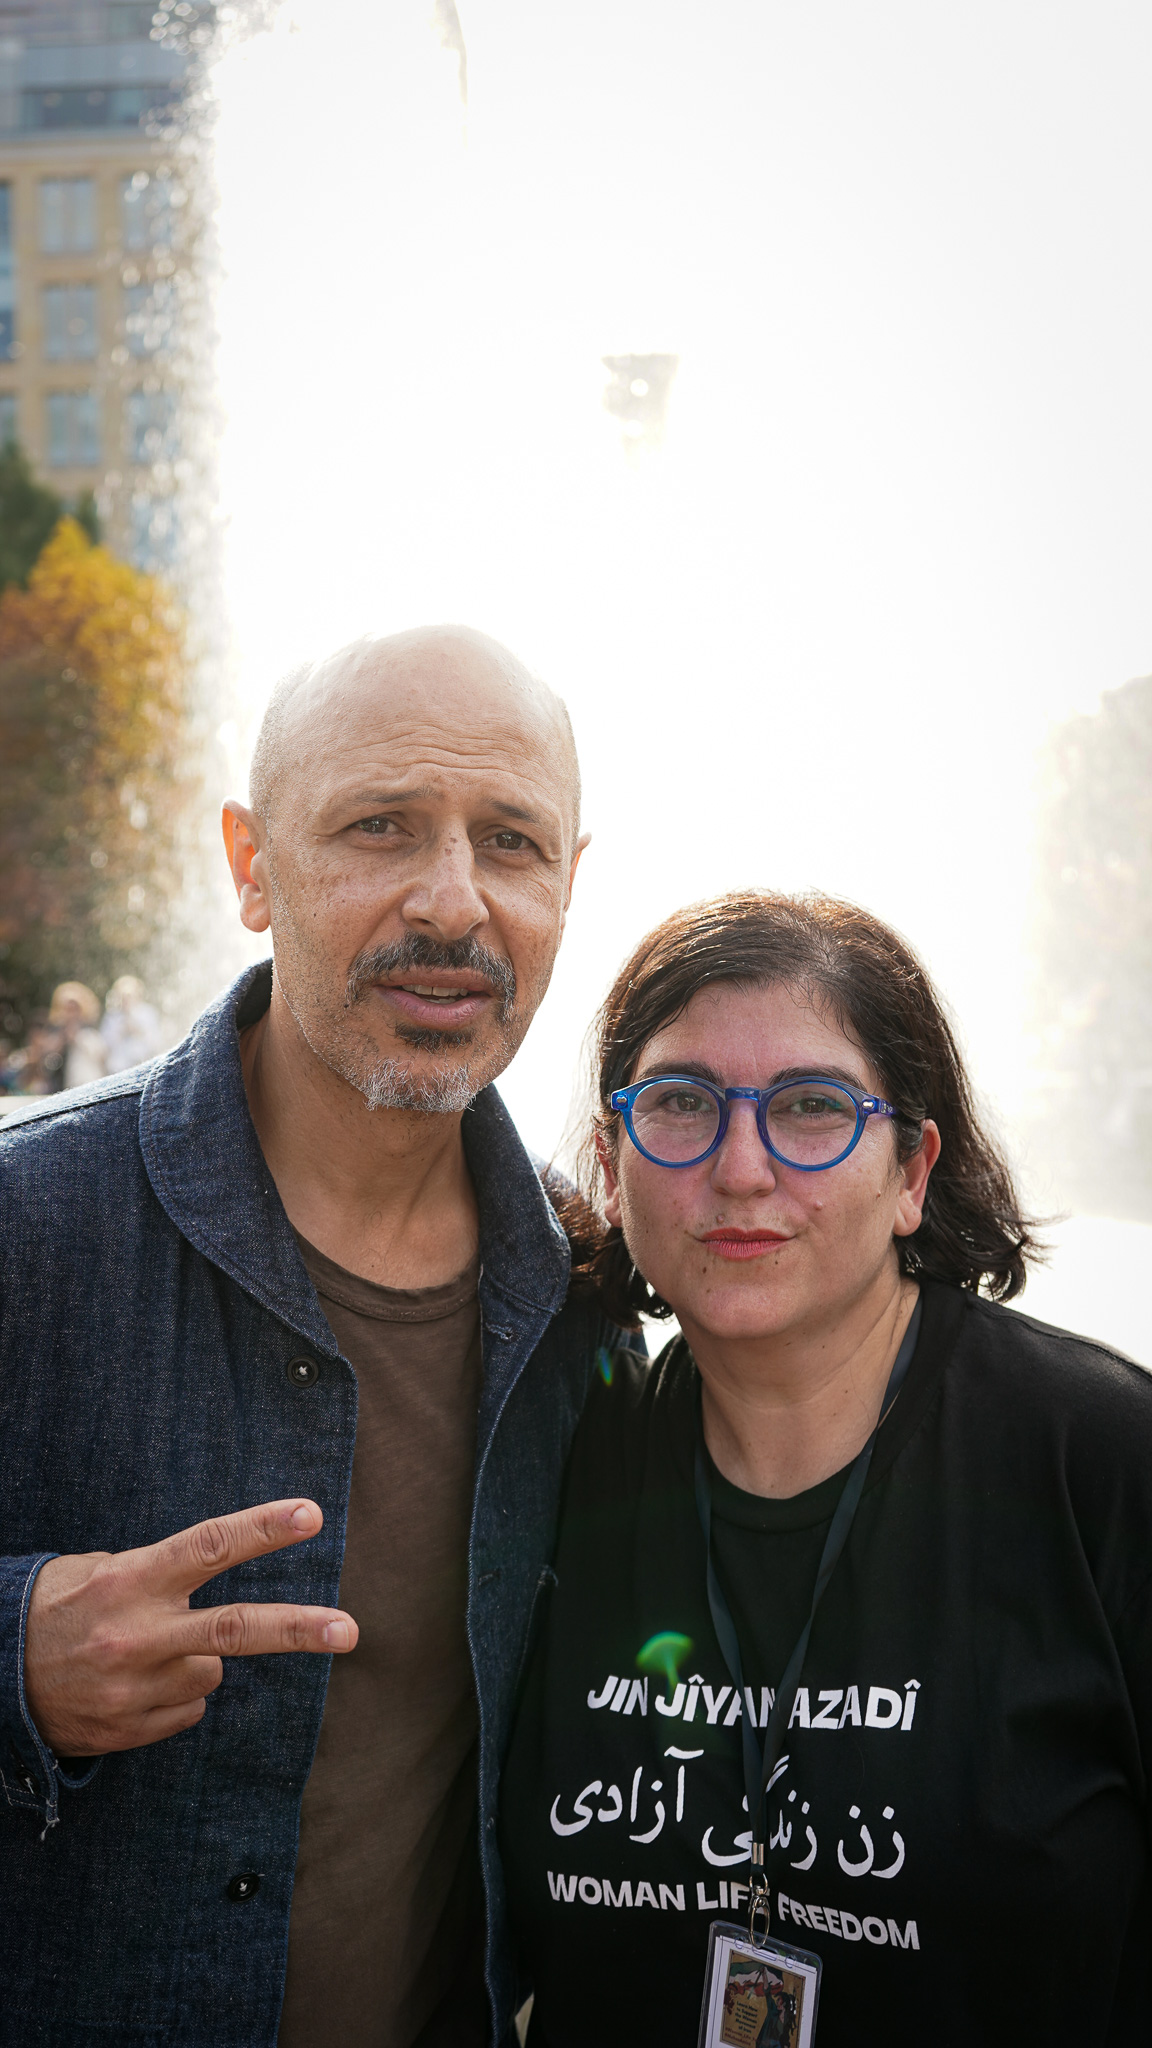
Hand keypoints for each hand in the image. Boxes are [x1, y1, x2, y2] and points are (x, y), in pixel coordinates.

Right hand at [23, 1499, 356, 1757]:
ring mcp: (135, 1689)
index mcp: (130, 1580)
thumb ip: (159, 1571)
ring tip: (149, 1651)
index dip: (263, 1528)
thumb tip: (218, 1566)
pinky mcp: (132, 1731)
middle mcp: (137, 1634)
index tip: (310, 1514)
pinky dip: (177, 1693)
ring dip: (197, 1659)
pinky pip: (189, 1707)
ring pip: (212, 1670)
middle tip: (350, 1631)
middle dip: (299, 1629)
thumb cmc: (58, 1608)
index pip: (209, 1546)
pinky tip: (136, 1684)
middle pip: (234, 1629)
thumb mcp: (101, 1568)